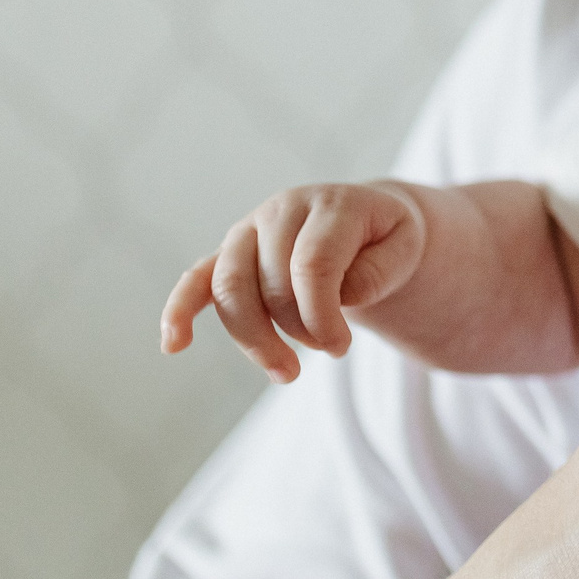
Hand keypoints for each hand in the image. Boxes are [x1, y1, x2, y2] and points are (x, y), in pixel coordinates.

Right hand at [159, 182, 426, 381]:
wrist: (368, 220)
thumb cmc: (386, 238)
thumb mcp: (406, 247)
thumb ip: (379, 271)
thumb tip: (341, 298)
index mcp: (330, 205)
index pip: (312, 265)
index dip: (322, 315)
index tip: (341, 349)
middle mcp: (282, 211)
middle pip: (268, 283)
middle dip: (295, 330)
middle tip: (329, 353)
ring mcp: (249, 231)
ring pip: (230, 289)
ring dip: (251, 340)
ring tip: (285, 374)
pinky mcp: (229, 254)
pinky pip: (196, 279)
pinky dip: (180, 310)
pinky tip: (173, 345)